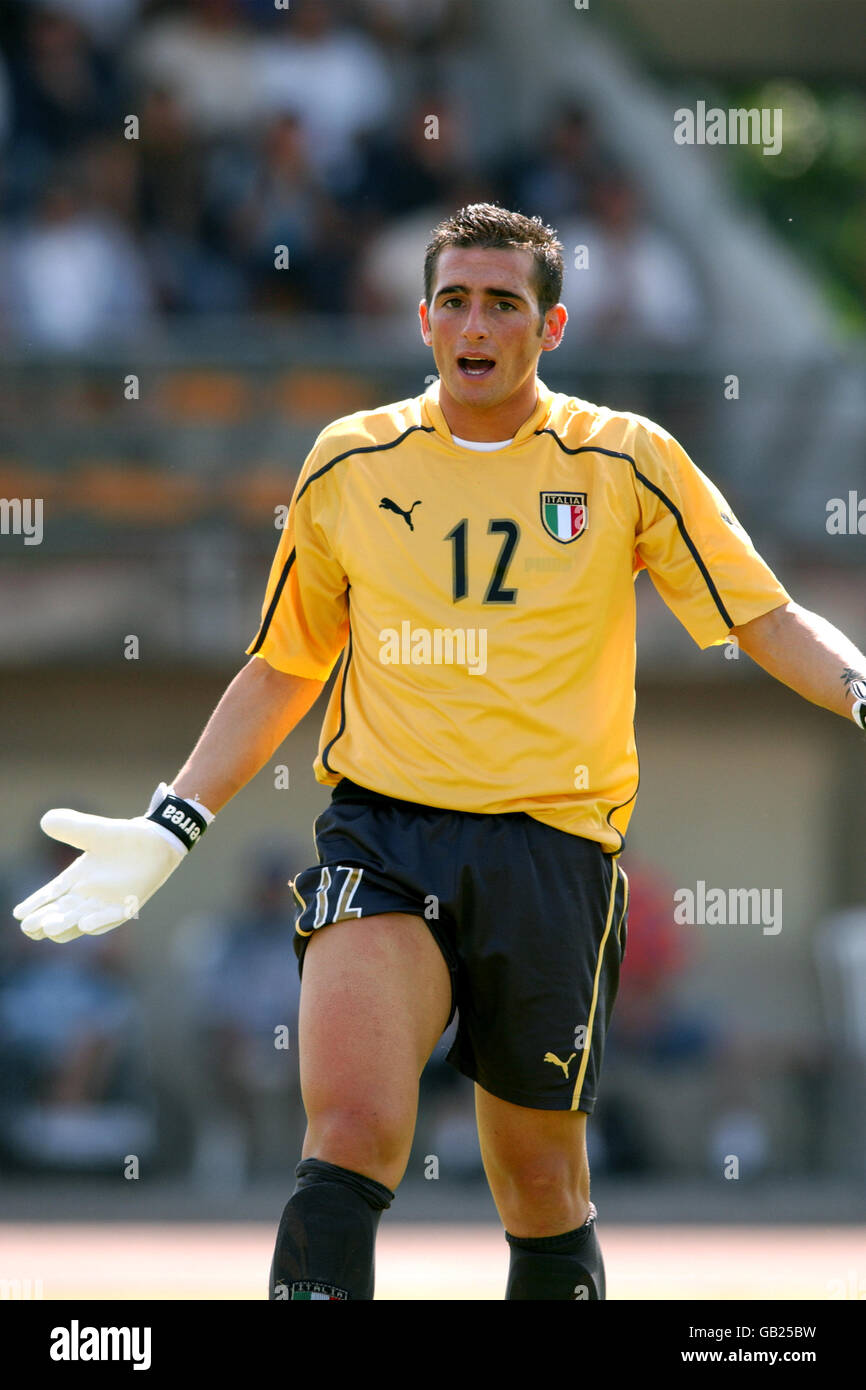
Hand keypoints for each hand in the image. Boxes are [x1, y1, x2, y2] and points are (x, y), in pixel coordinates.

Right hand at [12, 784, 210, 942]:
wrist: (156, 840)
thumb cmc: (123, 837)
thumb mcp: (93, 831)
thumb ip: (70, 826)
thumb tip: (45, 821)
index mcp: (75, 879)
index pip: (49, 895)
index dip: (34, 905)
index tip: (18, 913)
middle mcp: (87, 896)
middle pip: (59, 914)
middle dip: (43, 921)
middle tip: (30, 926)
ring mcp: (107, 903)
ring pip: (79, 921)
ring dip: (65, 926)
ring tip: (50, 927)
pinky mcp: (127, 906)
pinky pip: (110, 919)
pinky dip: (98, 922)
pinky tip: (84, 923)